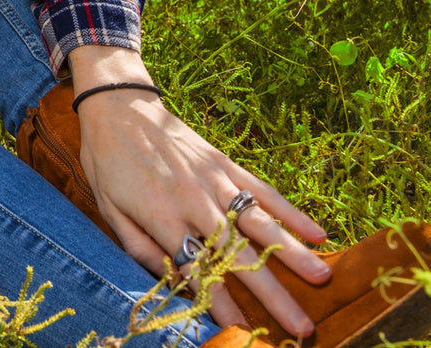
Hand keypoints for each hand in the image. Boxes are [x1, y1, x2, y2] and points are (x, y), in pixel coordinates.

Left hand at [68, 48, 330, 335]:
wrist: (117, 106)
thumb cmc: (108, 163)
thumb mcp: (107, 209)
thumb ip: (138, 246)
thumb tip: (169, 282)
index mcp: (161, 215)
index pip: (197, 267)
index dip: (219, 301)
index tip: (242, 329)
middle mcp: (193, 199)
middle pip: (239, 253)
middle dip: (272, 292)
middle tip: (301, 323)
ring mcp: (214, 180)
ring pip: (260, 222)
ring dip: (294, 252)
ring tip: (323, 278)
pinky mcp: (224, 163)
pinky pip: (262, 190)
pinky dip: (291, 212)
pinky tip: (318, 232)